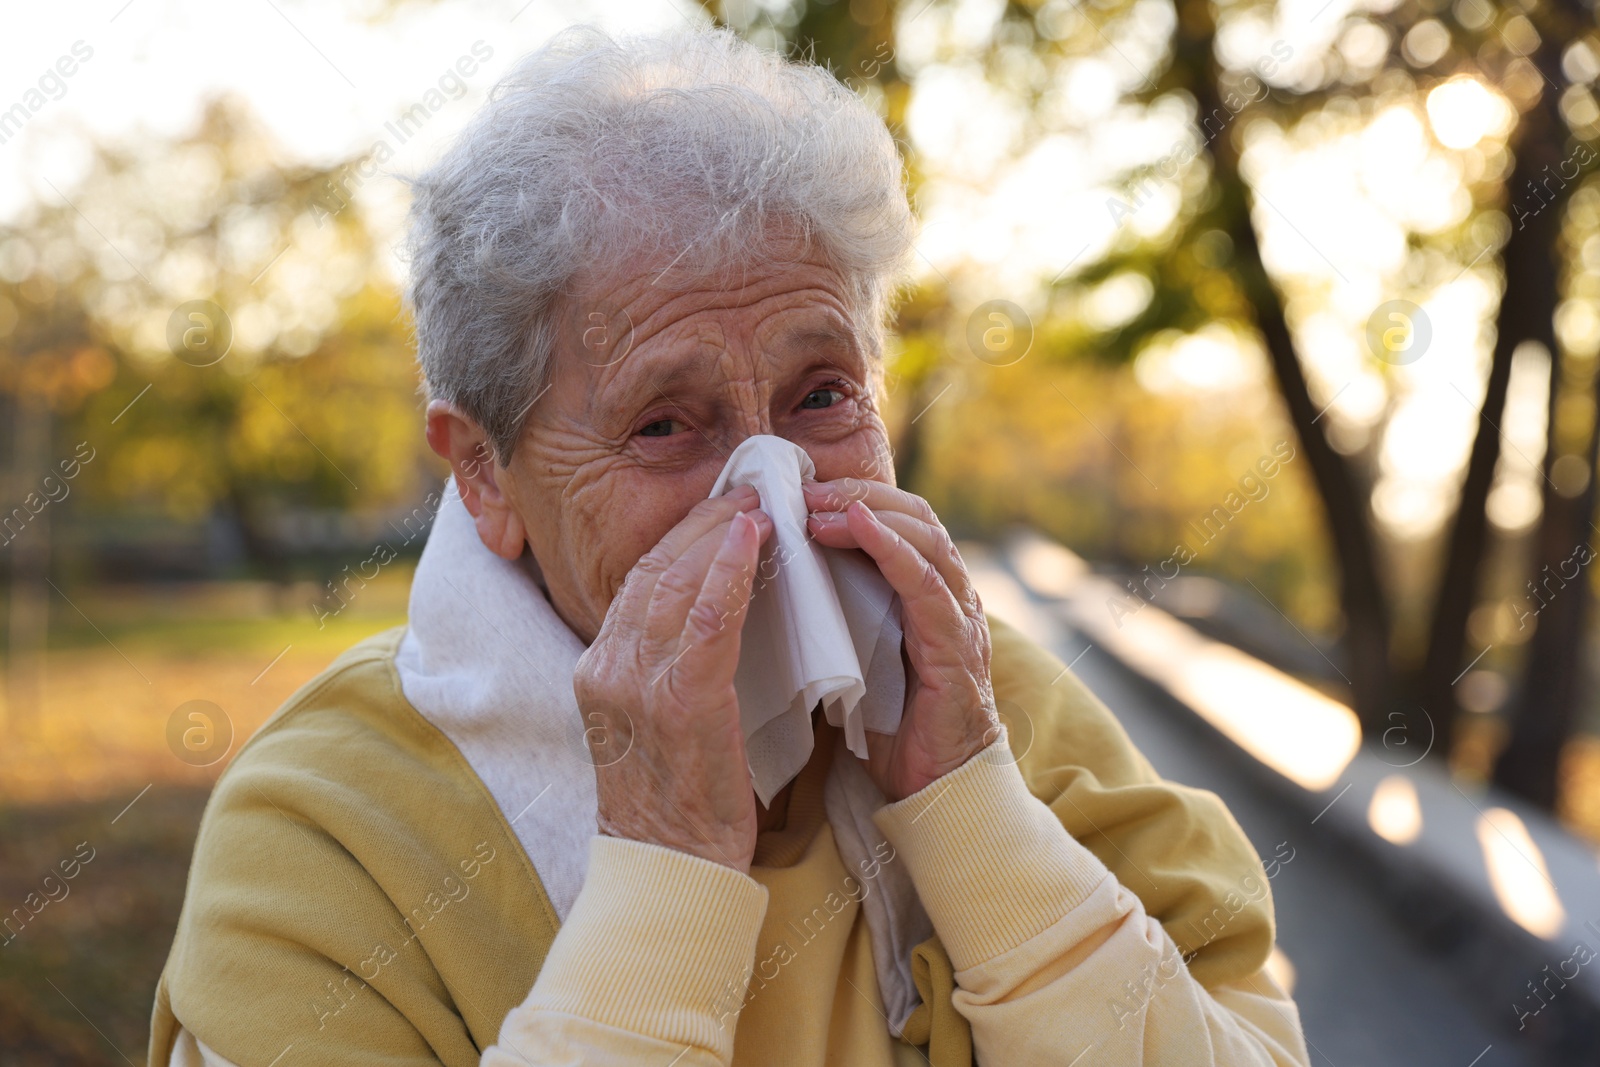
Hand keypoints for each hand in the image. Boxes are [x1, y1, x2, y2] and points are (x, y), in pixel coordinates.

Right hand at [573, 485, 771, 872]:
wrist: (672, 868)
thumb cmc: (676, 800)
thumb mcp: (650, 723)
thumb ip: (662, 668)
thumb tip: (706, 614)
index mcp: (597, 670)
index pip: (635, 584)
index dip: (679, 540)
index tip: (718, 510)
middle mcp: (607, 668)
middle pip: (651, 570)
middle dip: (700, 523)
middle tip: (746, 490)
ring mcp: (637, 684)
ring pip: (674, 583)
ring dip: (719, 534)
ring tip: (758, 505)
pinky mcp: (680, 702)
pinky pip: (703, 620)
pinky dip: (725, 572)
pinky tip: (750, 541)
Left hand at [802, 479, 999, 801]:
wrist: (935, 791)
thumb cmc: (894, 728)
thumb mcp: (858, 657)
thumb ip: (840, 616)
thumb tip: (781, 583)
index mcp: (927, 596)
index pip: (899, 522)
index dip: (854, 498)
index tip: (801, 491)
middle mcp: (951, 597)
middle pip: (914, 516)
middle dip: (858, 495)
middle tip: (804, 489)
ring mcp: (960, 619)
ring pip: (925, 538)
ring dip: (869, 513)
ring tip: (819, 507)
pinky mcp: (957, 648)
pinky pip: (927, 585)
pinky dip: (894, 548)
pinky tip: (861, 528)